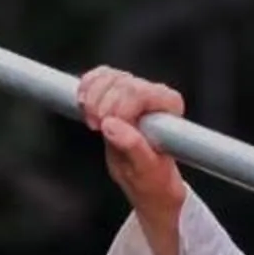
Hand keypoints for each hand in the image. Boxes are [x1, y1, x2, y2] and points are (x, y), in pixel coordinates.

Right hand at [76, 66, 188, 217]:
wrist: (145, 178)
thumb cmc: (153, 175)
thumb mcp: (144, 168)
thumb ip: (132, 146)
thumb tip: (112, 125)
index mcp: (169, 106)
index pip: (140, 92)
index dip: (117, 107)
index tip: (104, 127)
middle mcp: (155, 93)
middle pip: (121, 82)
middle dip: (101, 104)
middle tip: (96, 127)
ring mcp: (137, 89)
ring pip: (108, 76)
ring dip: (91, 96)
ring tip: (92, 120)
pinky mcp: (119, 90)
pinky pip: (100, 76)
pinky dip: (87, 86)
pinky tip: (83, 102)